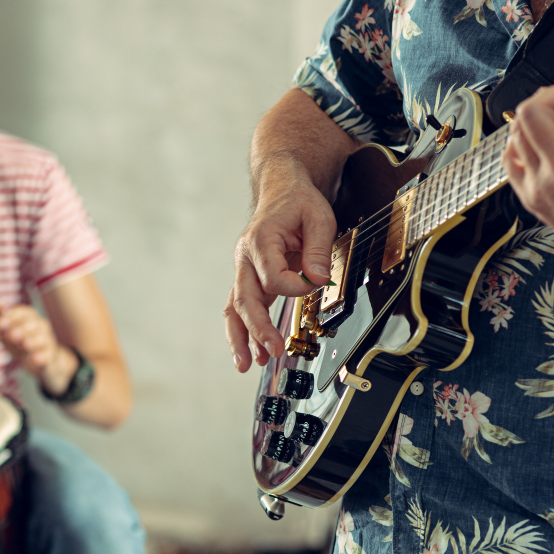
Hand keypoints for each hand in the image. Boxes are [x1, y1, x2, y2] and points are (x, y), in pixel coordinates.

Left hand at [0, 299, 76, 392]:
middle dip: (22, 328)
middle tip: (11, 335)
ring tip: (24, 344)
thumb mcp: (5, 329)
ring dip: (33, 341)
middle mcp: (40, 326)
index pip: (23, 312)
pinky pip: (48, 355)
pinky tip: (36, 358)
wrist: (38, 361)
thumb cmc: (18, 340)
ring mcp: (47, 341)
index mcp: (29, 317)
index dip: (11, 316)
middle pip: (33, 324)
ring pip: (42, 338)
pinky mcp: (50, 356)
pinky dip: (42, 356)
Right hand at [224, 160, 337, 371]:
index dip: (298, 286)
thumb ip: (319, 248)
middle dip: (257, 328)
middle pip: (244, 299)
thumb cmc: (299, 202)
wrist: (282, 190)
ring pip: (235, 307)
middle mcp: (245, 258)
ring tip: (246, 364)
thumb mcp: (319, 217)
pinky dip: (242, 330)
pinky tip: (248, 352)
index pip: (274, 277)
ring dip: (240, 337)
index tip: (317, 282)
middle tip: (272, 351)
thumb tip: (318, 279)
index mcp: (260, 240)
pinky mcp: (250, 279)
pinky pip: (239, 307)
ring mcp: (244, 270)